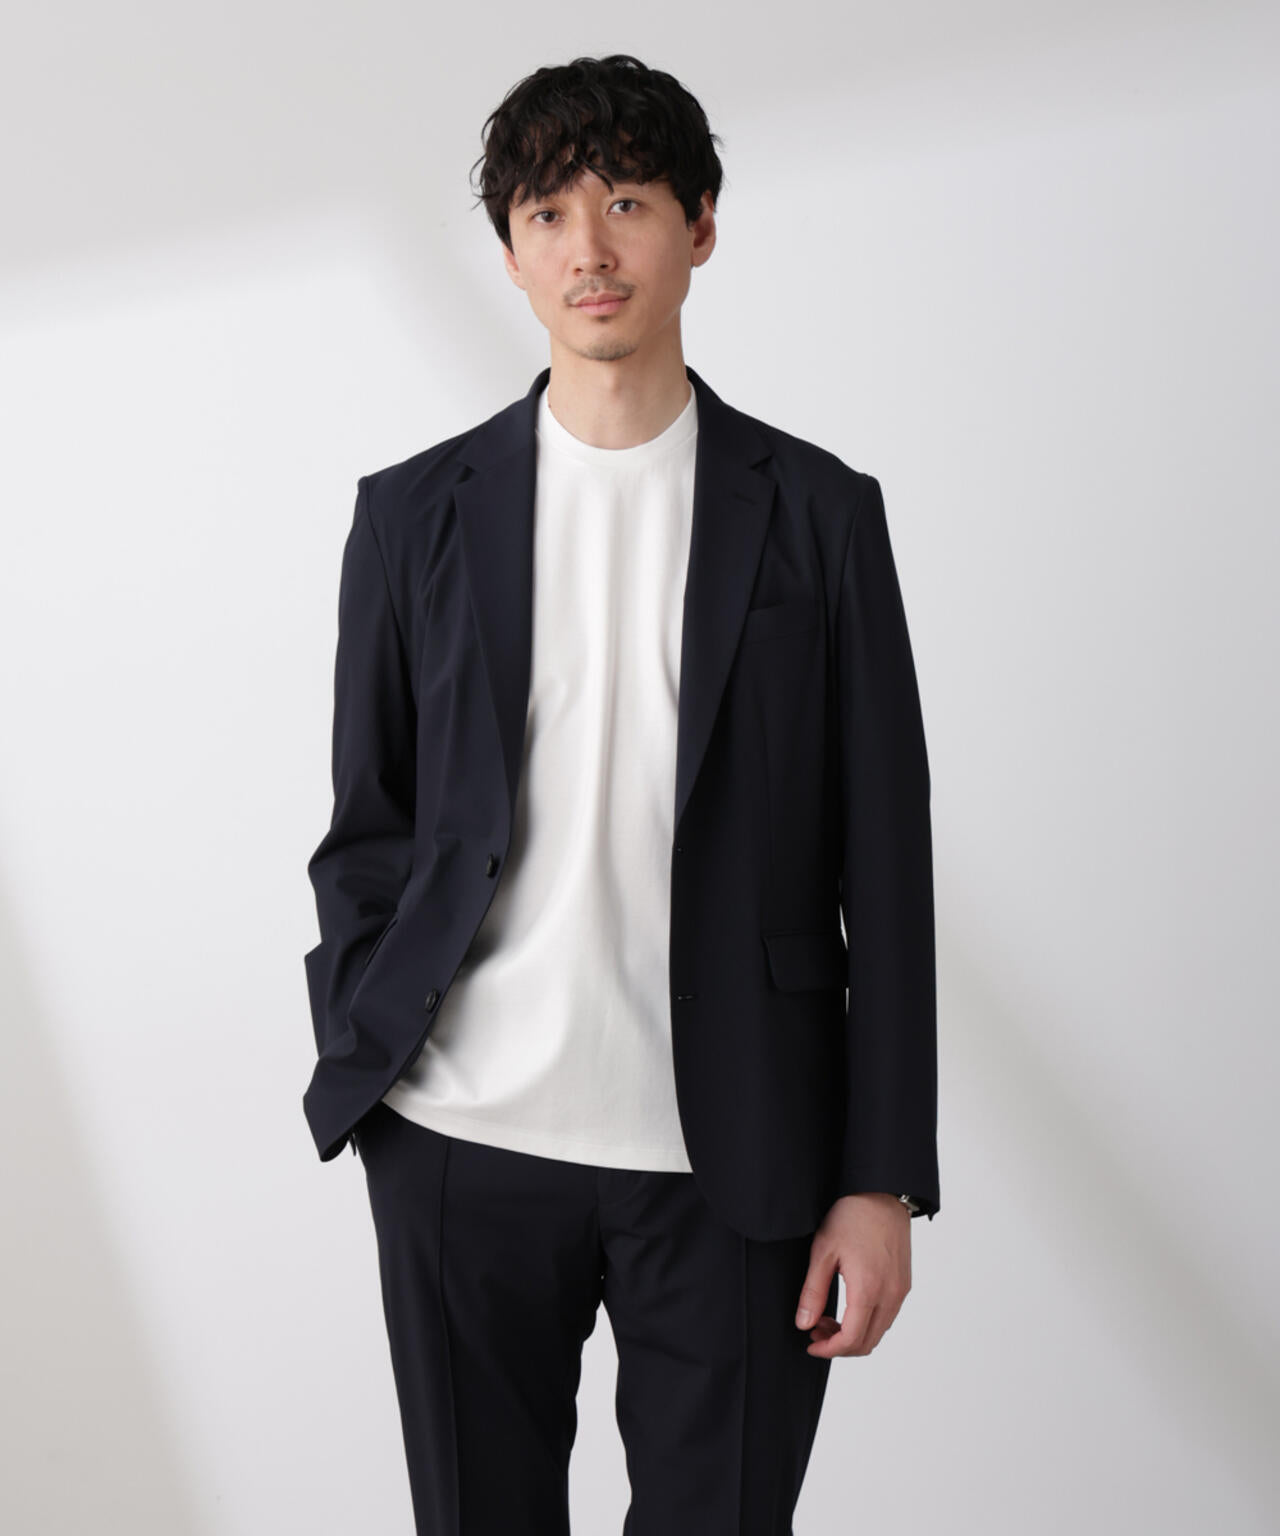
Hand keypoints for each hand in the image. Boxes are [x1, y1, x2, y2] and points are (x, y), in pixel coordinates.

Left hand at [794, 1193, 910, 1357]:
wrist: (881, 1192)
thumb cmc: (851, 1215)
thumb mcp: (823, 1251)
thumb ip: (813, 1292)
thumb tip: (804, 1324)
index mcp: (868, 1290)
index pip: (851, 1339)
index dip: (829, 1350)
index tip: (811, 1345)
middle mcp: (890, 1295)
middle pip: (867, 1343)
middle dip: (839, 1345)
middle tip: (816, 1330)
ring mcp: (901, 1290)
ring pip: (879, 1331)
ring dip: (854, 1334)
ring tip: (828, 1317)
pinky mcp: (904, 1283)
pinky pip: (887, 1316)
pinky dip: (868, 1321)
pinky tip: (849, 1306)